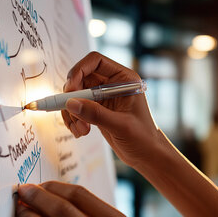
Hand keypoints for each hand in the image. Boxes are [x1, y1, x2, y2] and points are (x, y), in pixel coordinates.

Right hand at [61, 52, 161, 168]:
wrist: (147, 155)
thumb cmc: (143, 138)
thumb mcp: (121, 125)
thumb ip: (96, 114)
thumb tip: (71, 103)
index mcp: (124, 79)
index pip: (95, 61)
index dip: (79, 71)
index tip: (71, 90)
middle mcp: (111, 84)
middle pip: (80, 78)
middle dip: (72, 97)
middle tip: (73, 115)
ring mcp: (102, 97)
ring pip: (75, 95)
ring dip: (71, 112)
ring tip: (80, 130)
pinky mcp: (96, 110)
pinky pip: (76, 108)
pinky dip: (73, 119)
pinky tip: (80, 132)